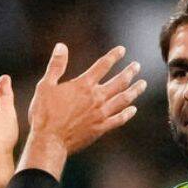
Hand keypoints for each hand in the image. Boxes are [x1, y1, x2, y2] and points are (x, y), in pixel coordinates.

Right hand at [27, 42, 145, 155]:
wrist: (49, 140)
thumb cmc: (44, 113)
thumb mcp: (46, 85)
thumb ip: (56, 66)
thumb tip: (61, 46)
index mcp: (83, 85)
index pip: (103, 65)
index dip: (114, 56)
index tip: (122, 50)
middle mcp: (96, 97)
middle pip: (119, 81)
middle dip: (130, 72)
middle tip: (137, 66)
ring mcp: (101, 114)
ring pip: (124, 99)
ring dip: (135, 90)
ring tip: (143, 84)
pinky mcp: (101, 128)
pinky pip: (119, 119)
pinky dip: (128, 113)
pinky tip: (133, 109)